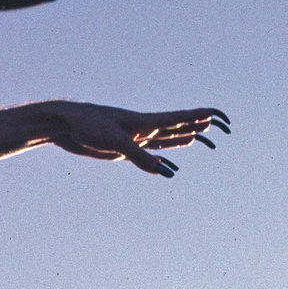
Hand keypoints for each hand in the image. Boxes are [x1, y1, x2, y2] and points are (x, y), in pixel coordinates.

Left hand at [44, 103, 229, 176]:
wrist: (63, 124)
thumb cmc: (86, 125)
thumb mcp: (114, 142)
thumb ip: (140, 157)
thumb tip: (166, 173)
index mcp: (147, 120)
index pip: (184, 115)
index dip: (205, 115)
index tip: (224, 118)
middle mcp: (145, 127)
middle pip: (180, 125)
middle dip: (202, 126)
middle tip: (224, 127)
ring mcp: (135, 137)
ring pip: (167, 137)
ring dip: (186, 136)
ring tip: (203, 136)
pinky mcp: (123, 148)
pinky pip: (151, 151)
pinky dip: (165, 153)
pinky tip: (169, 159)